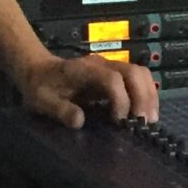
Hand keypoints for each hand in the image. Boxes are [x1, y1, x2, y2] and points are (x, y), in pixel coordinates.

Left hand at [19, 51, 160, 128]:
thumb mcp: (42, 101)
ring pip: (141, 73)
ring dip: (149, 95)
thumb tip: (80, 121)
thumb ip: (60, 110)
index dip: (120, 100)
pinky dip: (147, 94)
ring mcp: (111, 66)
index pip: (112, 79)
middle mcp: (101, 64)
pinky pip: (139, 79)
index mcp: (84, 70)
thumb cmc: (41, 87)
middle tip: (144, 122)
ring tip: (149, 119)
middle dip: (143, 97)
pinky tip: (146, 112)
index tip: (119, 122)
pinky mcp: (116, 74)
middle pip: (134, 72)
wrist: (38, 70)